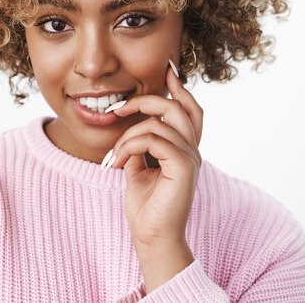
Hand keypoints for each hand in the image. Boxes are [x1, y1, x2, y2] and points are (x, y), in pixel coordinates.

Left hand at [105, 62, 203, 245]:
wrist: (151, 236)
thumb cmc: (145, 206)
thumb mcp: (138, 169)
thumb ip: (140, 148)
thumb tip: (131, 132)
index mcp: (183, 149)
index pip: (189, 110)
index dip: (179, 88)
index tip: (167, 69)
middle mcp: (191, 150)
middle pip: (178, 107)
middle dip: (146, 99)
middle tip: (118, 108)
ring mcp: (190, 158)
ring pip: (159, 123)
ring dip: (127, 136)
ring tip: (113, 157)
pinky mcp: (182, 168)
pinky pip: (154, 140)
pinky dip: (130, 146)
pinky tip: (117, 164)